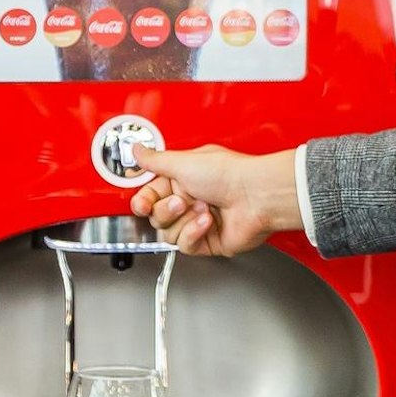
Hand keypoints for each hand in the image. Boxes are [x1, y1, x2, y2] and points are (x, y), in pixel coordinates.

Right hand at [128, 144, 303, 255]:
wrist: (257, 196)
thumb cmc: (230, 174)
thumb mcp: (184, 162)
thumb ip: (155, 160)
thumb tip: (137, 150)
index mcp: (182, 179)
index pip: (150, 195)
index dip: (143, 202)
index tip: (143, 203)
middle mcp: (189, 200)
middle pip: (156, 217)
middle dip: (167, 211)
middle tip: (182, 201)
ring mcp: (198, 221)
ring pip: (168, 233)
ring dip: (183, 221)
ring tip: (203, 209)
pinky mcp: (208, 240)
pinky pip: (185, 246)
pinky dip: (194, 234)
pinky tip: (208, 223)